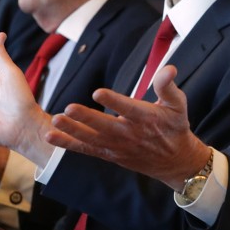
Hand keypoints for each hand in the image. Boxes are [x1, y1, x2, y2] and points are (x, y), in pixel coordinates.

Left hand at [47, 65, 210, 188]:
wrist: (175, 161)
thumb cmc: (175, 127)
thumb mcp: (178, 105)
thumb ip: (168, 86)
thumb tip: (169, 68)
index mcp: (146, 119)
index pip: (128, 109)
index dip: (113, 101)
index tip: (98, 93)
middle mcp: (130, 134)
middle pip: (105, 126)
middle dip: (86, 118)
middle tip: (69, 108)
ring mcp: (118, 146)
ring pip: (92, 139)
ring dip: (72, 130)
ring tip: (56, 120)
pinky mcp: (109, 154)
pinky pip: (86, 149)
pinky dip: (68, 144)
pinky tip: (51, 136)